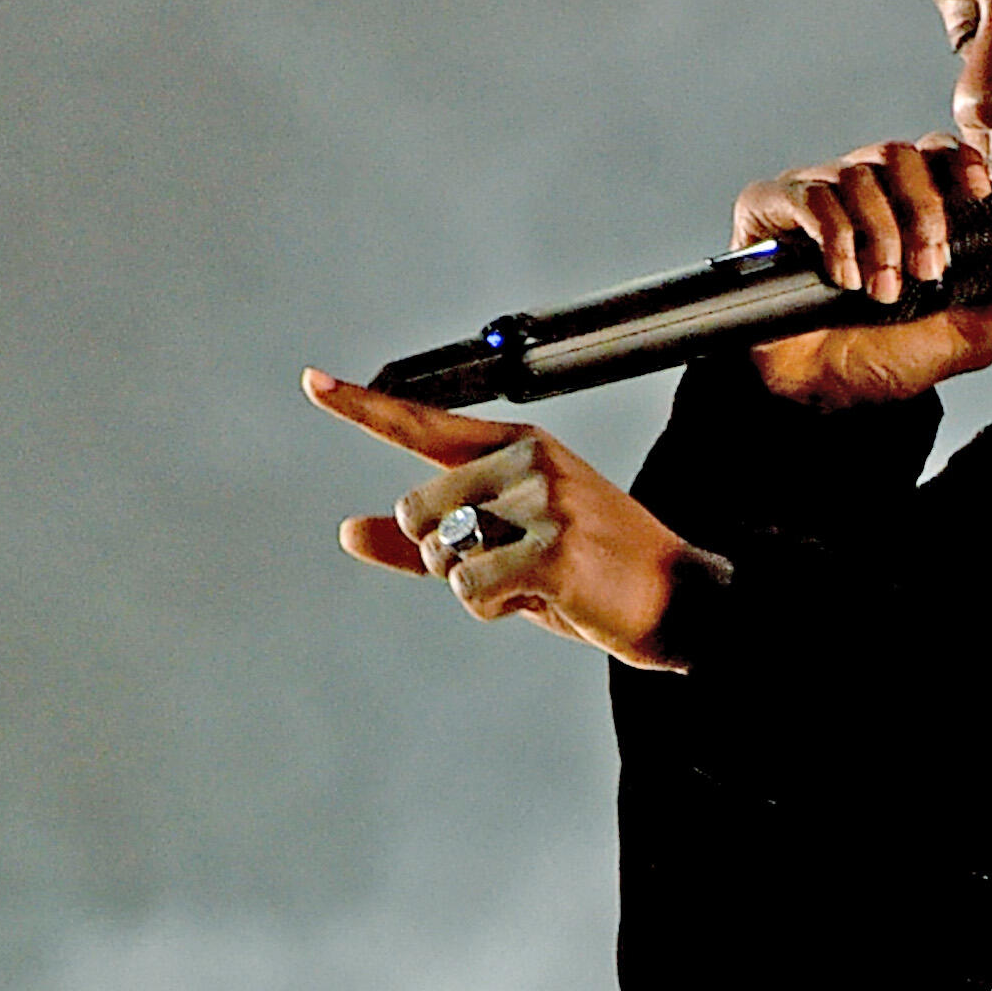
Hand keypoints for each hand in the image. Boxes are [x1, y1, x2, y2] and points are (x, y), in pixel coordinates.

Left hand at [305, 369, 715, 669]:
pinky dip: (491, 608)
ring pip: (442, 555)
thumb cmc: (591, 573)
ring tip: (538, 584)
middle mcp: (528, 461)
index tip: (312, 381)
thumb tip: (346, 531)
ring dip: (474, 587)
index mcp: (520, 446)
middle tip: (514, 567)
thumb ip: (423, 540)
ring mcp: (543, 501)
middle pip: (420, 511)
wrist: (679, 599)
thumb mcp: (505, 547)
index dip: (362, 405)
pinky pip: (468, 589)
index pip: (424, 422)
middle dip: (446, 556)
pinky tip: (544, 600)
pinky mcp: (551, 549)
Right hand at [732, 137, 991, 408]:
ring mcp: (815, 198)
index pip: (938, 152)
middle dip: (923, 213)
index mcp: (909, 209)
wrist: (816, 395)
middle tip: (927, 272)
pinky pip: (810, 193)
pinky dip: (834, 235)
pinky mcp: (770, 210)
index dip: (959, 161)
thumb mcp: (973, 337)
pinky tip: (841, 278)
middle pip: (901, 154)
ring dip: (880, 235)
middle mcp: (863, 194)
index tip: (976, 192)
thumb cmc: (886, 361)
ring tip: (880, 292)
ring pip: (858, 174)